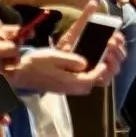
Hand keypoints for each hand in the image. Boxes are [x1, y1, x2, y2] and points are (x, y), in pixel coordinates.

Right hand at [8, 41, 122, 97]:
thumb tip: (86, 64)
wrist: (19, 72)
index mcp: (67, 81)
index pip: (90, 79)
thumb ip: (73, 61)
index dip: (100, 71)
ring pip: (82, 88)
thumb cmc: (37, 63)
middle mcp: (67, 88)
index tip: (104, 62)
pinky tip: (83, 69)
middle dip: (98, 76)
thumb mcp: (56, 56)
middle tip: (103, 64)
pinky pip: (76, 87)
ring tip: (95, 66)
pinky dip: (84, 80)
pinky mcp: (59, 88)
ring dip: (91, 79)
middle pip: (88, 86)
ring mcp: (62, 89)